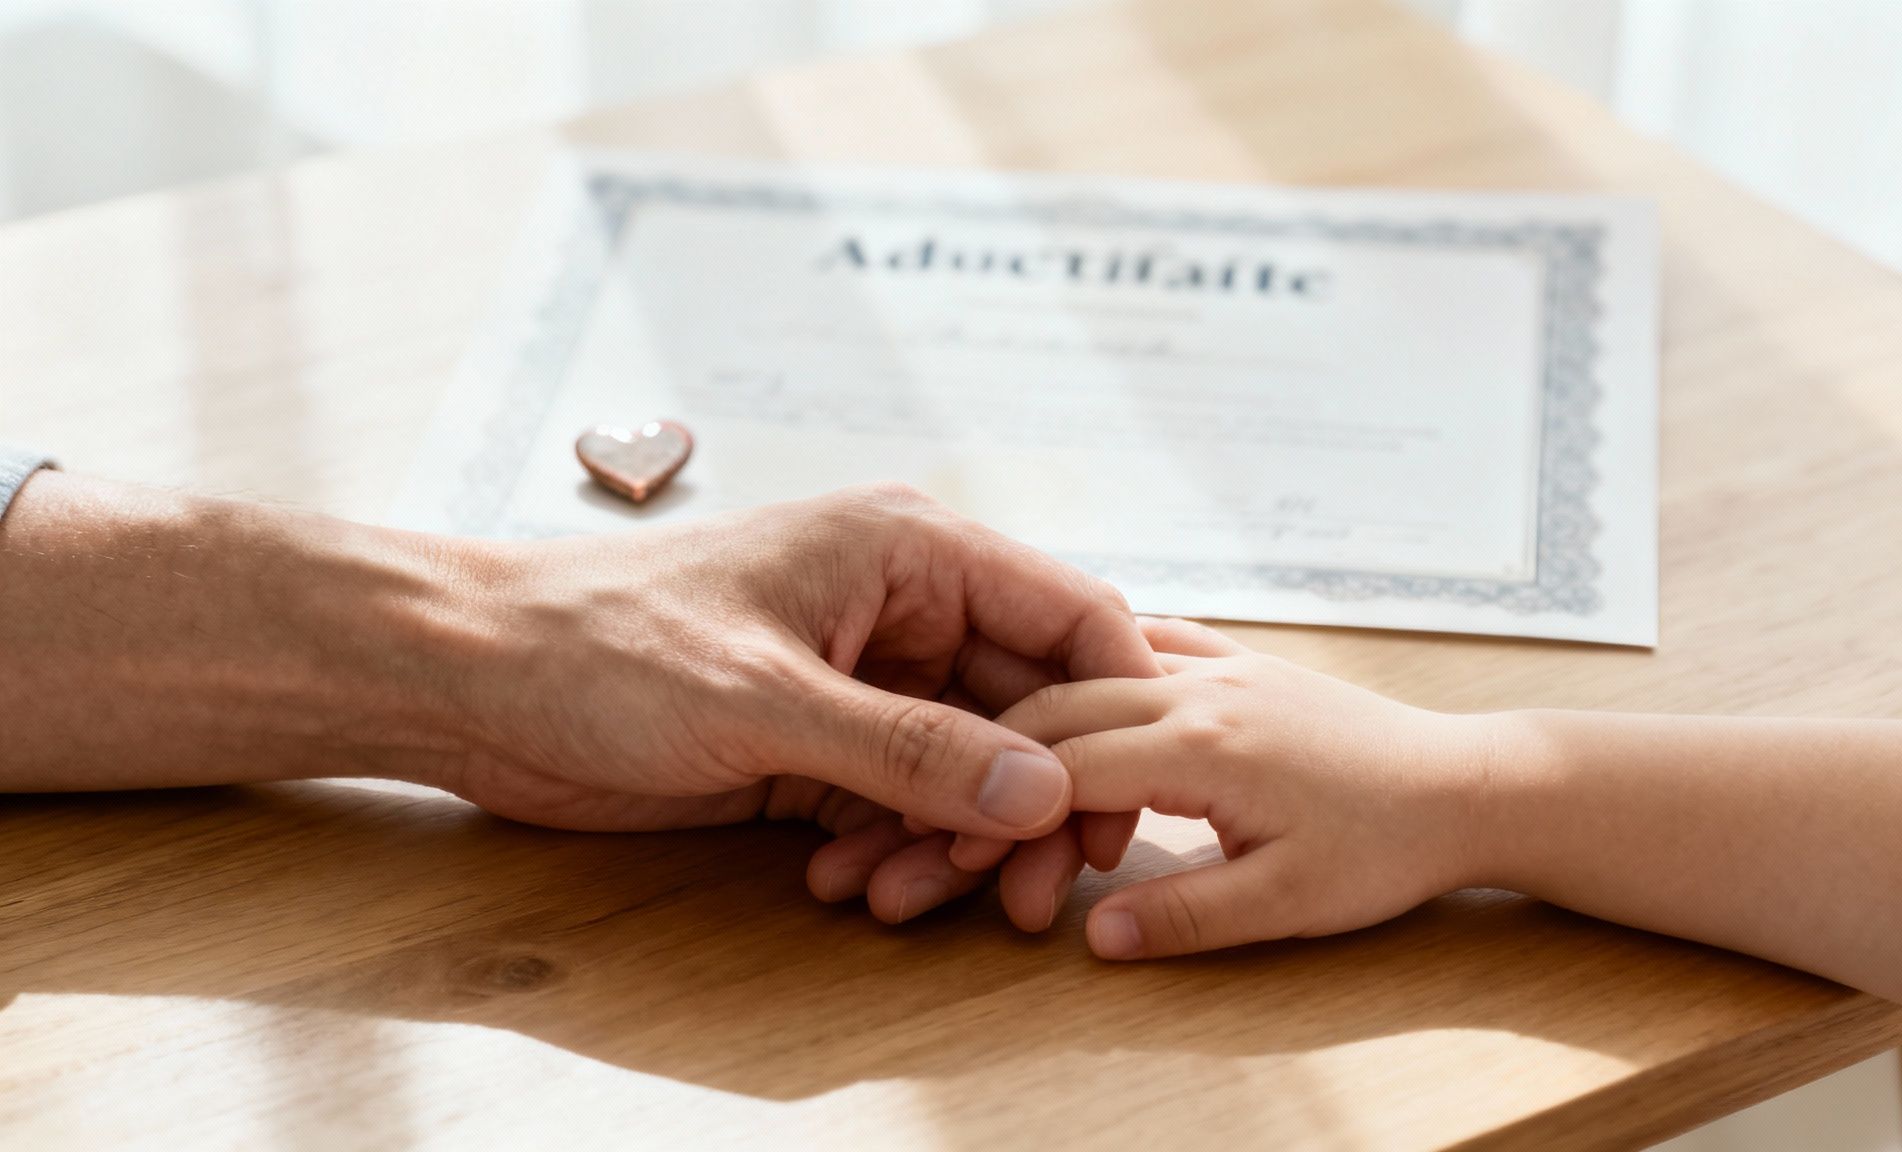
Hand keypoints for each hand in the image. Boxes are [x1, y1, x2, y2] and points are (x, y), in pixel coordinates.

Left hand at [429, 483, 1159, 924]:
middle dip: (1032, 808)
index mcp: (910, 551)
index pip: (1069, 617)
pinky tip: (849, 885)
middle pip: (1032, 711)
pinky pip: (903, 805)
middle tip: (1023, 897)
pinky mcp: (823, 743)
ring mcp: (865, 680)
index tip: (1116, 809)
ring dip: (954, 843)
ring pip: (971, 771)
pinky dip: (895, 852)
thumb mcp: (764, 698)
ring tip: (900, 895)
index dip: (1112, 711)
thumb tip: (1045, 793)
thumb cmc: (602, 644)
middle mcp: (903, 610)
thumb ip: (910, 749)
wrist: (472, 680)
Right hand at [997, 618, 1498, 958]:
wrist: (1466, 786)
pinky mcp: (1243, 663)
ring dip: (1038, 709)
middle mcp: (1202, 688)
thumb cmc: (1384, 848)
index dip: (1004, 812)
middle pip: (1061, 706)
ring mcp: (1223, 665)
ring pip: (1096, 666)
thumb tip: (1096, 937)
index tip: (960, 851)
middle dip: (996, 759)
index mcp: (1204, 747)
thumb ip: (1186, 916)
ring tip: (991, 753)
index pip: (1065, 768)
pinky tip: (1068, 681)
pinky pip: (1149, 640)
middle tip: (953, 809)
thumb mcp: (1287, 905)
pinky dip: (1096, 662)